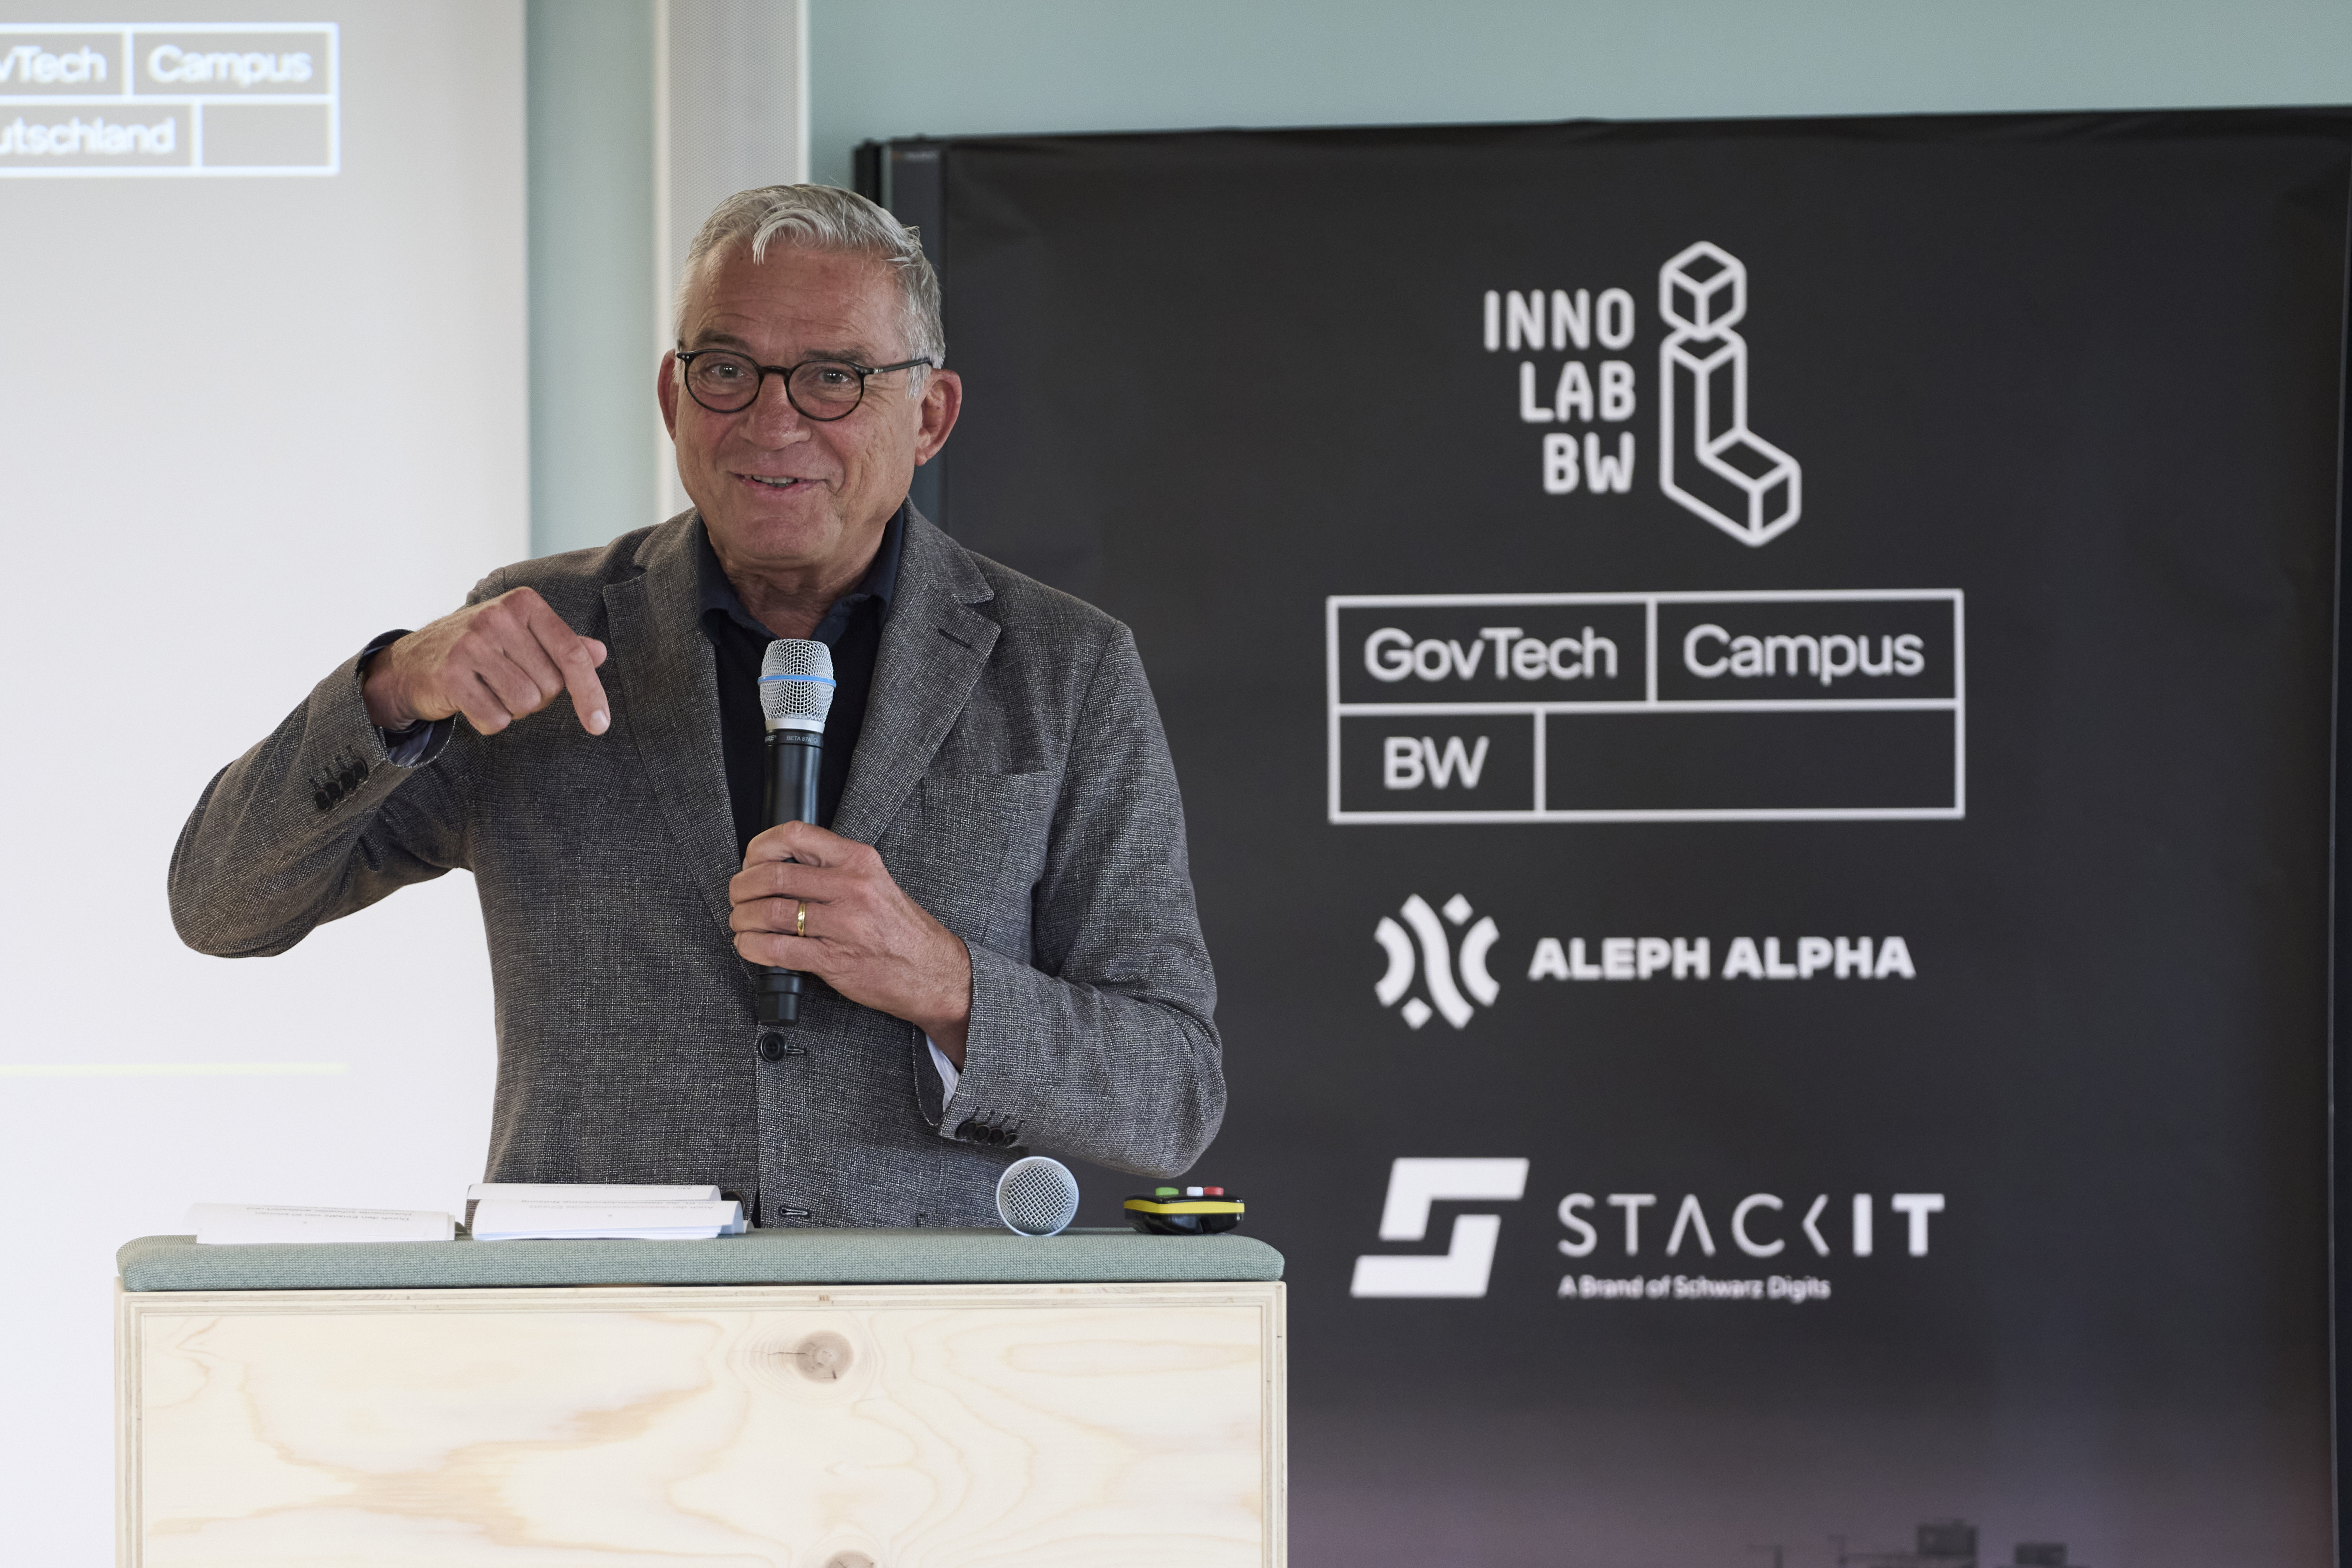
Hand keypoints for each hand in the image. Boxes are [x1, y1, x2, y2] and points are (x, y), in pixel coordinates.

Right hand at [363, 587, 609, 736]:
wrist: (411, 662)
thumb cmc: (478, 649)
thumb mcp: (521, 636)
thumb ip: (560, 645)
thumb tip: (599, 653)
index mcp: (523, 603)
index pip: (571, 654)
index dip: (590, 693)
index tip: (600, 724)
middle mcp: (497, 617)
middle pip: (550, 685)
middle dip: (537, 696)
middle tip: (508, 683)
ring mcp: (471, 644)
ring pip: (524, 703)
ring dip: (513, 709)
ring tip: (490, 690)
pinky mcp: (449, 674)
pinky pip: (495, 719)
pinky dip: (489, 720)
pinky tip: (472, 701)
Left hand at [729, 821, 973, 1062]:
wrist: (933, 972)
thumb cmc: (902, 930)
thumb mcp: (875, 882)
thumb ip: (832, 869)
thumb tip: (779, 865)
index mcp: (859, 861)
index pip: (795, 835)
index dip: (759, 847)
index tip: (750, 861)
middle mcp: (851, 888)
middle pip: (774, 876)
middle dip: (742, 887)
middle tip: (737, 896)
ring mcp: (844, 925)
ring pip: (770, 913)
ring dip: (743, 919)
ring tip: (741, 922)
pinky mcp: (835, 960)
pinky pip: (778, 950)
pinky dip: (753, 948)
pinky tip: (749, 946)